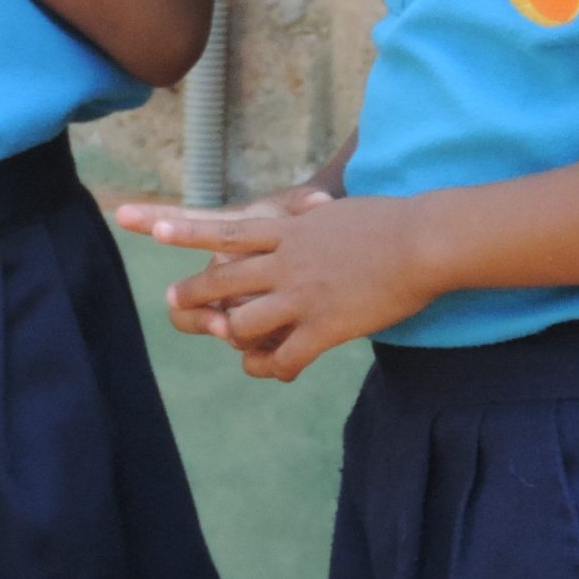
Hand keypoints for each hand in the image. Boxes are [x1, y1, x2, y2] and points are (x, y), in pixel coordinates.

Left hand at [117, 193, 431, 381]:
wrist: (424, 241)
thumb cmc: (393, 221)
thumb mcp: (339, 212)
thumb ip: (315, 218)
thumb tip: (312, 210)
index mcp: (288, 231)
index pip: (226, 231)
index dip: (188, 232)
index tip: (154, 230)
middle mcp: (286, 262)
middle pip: (225, 277)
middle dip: (195, 290)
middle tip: (173, 299)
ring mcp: (303, 295)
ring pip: (246, 321)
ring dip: (234, 332)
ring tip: (229, 339)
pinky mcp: (326, 326)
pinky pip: (287, 355)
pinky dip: (274, 365)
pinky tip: (271, 369)